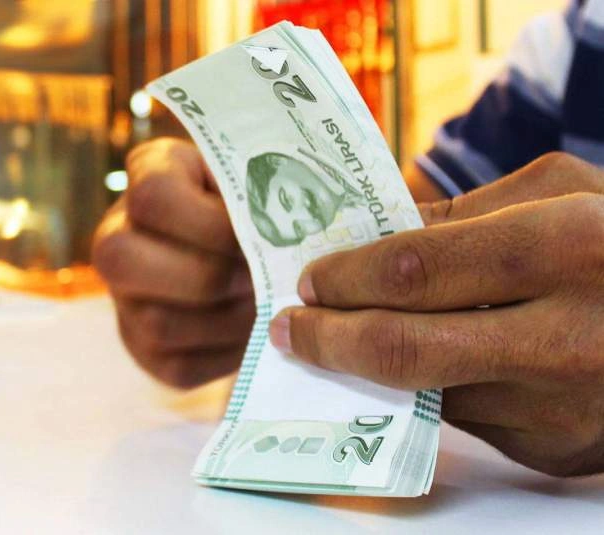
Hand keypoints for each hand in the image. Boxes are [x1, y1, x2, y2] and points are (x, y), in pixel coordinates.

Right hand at [93, 138, 253, 387]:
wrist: (250, 249)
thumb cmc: (261, 205)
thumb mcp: (259, 181)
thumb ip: (262, 199)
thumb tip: (285, 240)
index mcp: (150, 173)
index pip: (151, 197)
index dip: (209, 223)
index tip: (256, 234)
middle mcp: (116, 235)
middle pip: (125, 260)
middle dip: (209, 276)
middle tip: (258, 278)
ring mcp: (123, 298)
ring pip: (158, 322)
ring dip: (226, 321)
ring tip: (265, 305)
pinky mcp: (142, 349)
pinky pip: (178, 366)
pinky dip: (227, 356)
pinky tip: (252, 331)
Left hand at [270, 152, 603, 476]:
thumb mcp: (564, 192)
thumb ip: (464, 212)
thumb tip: (369, 238)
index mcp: (567, 249)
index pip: (418, 269)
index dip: (348, 277)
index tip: (310, 279)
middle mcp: (568, 337)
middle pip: (405, 350)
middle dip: (328, 339)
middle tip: (289, 328)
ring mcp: (565, 408)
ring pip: (424, 393)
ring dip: (367, 368)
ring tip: (336, 339)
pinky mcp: (559, 452)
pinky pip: (464, 418)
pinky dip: (425, 390)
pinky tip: (412, 363)